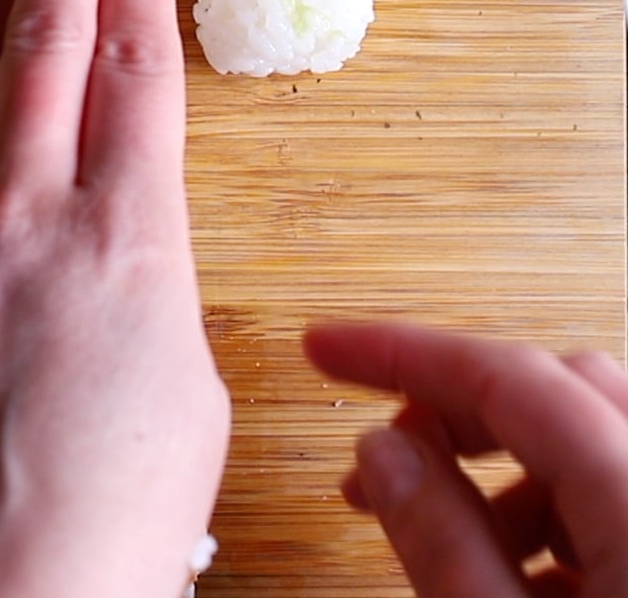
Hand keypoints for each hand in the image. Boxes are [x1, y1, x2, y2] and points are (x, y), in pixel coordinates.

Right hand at [306, 322, 627, 595]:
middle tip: (384, 451)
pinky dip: (564, 513)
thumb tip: (386, 453)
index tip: (325, 348)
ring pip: (596, 444)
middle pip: (562, 390)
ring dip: (511, 472)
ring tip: (445, 538)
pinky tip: (518, 579)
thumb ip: (446, 544)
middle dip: (457, 410)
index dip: (402, 353)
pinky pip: (624, 493)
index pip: (509, 378)